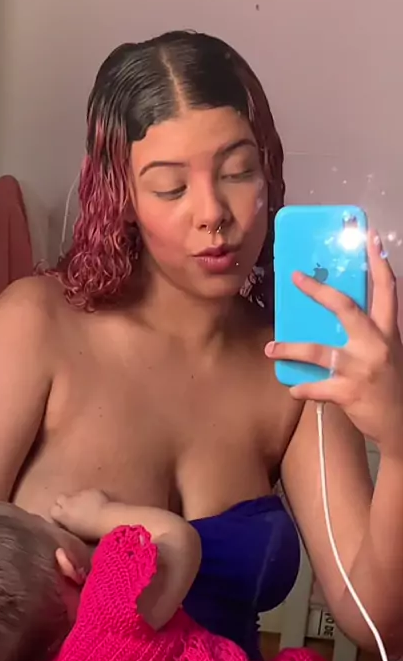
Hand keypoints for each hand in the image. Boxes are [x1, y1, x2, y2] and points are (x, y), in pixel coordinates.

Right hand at [51, 488, 109, 538]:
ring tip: (87, 508)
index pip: (52, 510)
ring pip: (75, 495)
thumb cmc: (91, 532)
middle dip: (64, 503)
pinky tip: (98, 504)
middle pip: (59, 498)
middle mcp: (68, 501)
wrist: (108, 519)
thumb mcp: (74, 533)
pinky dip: (91, 497)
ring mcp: (80, 493)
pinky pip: (88, 493)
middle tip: (72, 511)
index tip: (62, 519)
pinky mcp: (92, 490)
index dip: (57, 514)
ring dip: (78, 500)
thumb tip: (66, 523)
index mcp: (62, 514)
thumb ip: (67, 525)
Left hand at [266, 230, 402, 455]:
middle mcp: (377, 344)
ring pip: (319, 351)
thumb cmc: (387, 383)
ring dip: (290, 348)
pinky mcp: (350, 393)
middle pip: (346, 307)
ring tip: (270, 349)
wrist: (400, 424)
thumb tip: (331, 313)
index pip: (386, 289)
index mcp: (387, 331)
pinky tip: (292, 387)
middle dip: (318, 290)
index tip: (369, 236)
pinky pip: (316, 386)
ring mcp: (362, 368)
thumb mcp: (385, 351)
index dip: (378, 262)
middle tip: (294, 277)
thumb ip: (366, 333)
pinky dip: (302, 387)